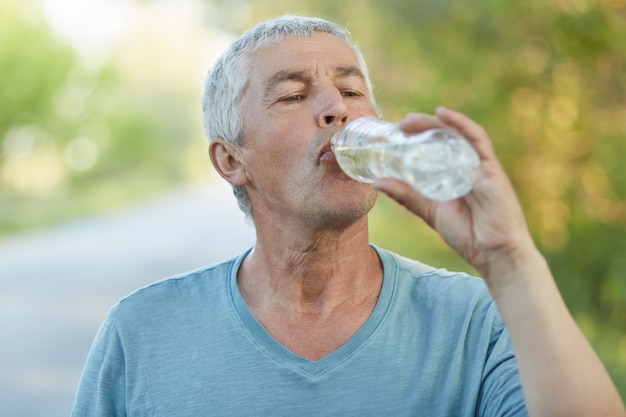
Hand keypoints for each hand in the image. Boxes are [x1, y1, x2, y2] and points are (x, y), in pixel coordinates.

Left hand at [373, 107, 535, 280]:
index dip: (417, 134)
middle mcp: (468, 164)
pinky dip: (461, 125)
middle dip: (423, 126)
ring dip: (435, 123)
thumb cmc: (468, 233)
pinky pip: (478, 141)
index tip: (393, 132)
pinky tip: (443, 114)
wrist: (494, 254)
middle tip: (400, 125)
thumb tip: (376, 182)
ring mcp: (481, 165)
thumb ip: (406, 196)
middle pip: (446, 136)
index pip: (437, 145)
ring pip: (458, 134)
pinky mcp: (491, 170)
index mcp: (455, 171)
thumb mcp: (429, 210)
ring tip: (410, 121)